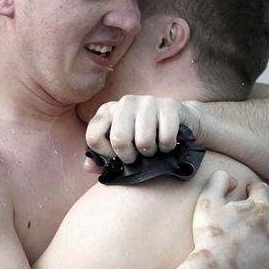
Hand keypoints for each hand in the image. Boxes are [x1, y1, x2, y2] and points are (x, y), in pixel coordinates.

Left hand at [85, 95, 201, 164]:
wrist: (179, 122)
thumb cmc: (143, 138)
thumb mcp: (120, 148)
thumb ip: (101, 159)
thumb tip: (88, 166)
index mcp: (107, 110)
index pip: (94, 137)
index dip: (105, 154)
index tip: (116, 157)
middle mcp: (125, 102)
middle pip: (119, 140)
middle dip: (129, 156)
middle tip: (137, 157)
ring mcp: (147, 101)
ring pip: (144, 141)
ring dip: (151, 153)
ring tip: (153, 149)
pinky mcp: (169, 105)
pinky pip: (166, 138)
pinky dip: (167, 148)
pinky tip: (166, 144)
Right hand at [191, 170, 268, 268]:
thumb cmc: (211, 236)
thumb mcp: (208, 200)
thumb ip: (220, 180)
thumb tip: (234, 181)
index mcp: (260, 207)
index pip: (261, 189)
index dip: (251, 189)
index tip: (245, 193)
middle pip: (268, 210)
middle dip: (255, 211)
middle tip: (238, 220)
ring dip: (263, 229)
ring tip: (244, 237)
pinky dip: (267, 248)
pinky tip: (252, 251)